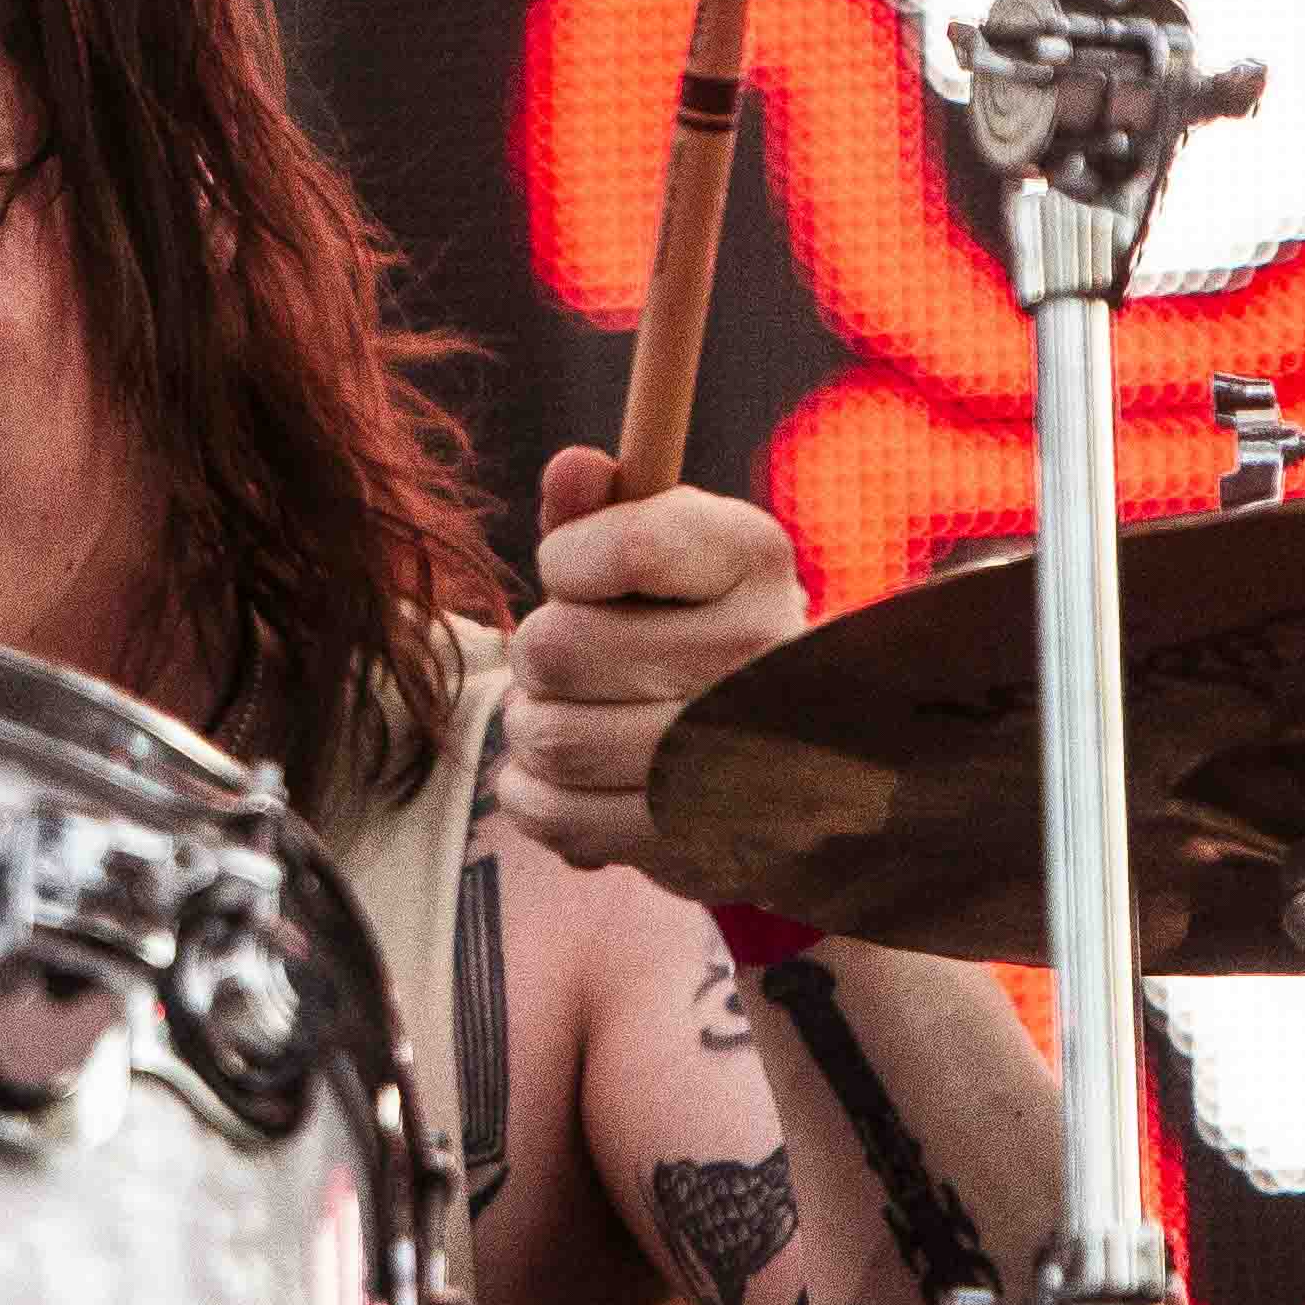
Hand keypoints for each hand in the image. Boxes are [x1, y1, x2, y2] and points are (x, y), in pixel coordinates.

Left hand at [495, 449, 808, 871]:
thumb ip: (602, 511)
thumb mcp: (659, 549)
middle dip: (537, 651)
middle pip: (558, 648)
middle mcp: (756, 653)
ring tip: (568, 712)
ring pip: (549, 736)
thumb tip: (572, 467)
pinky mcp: (691, 837)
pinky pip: (553, 812)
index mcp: (751, 557)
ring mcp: (732, 755)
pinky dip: (534, 792)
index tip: (575, 573)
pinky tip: (567, 774)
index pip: (626, 548)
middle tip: (565, 658)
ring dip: (532, 724)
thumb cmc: (691, 624)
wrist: (772, 753)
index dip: (567, 560)